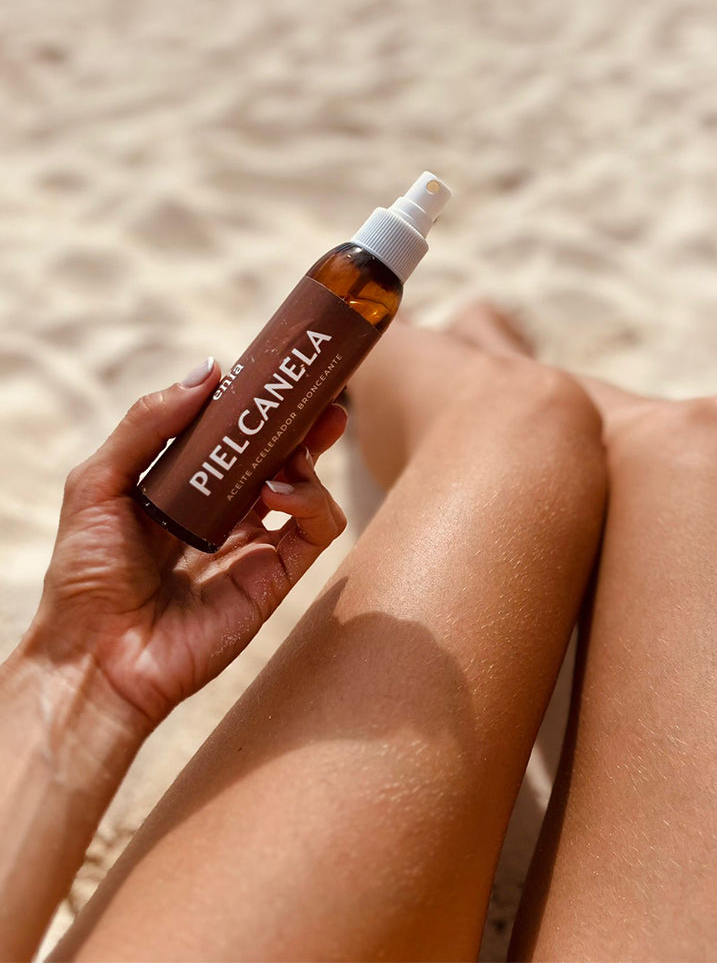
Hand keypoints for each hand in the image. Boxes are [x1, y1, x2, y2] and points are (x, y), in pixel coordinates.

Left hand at [23, 358, 347, 733]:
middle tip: (322, 399)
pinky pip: (317, 528)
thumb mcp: (99, 483)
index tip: (277, 376)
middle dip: (305, 426)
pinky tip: (278, 496)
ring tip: (283, 462)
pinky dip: (312, 501)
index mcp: (187, 488)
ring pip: (307, 487)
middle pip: (281, 457)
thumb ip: (148, 423)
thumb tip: (209, 368)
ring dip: (306, 463)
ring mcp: (254, 545)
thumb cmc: (86, 574)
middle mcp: (226, 513)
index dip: (259, 408)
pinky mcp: (277, 577)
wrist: (97, 656)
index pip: (235, 437)